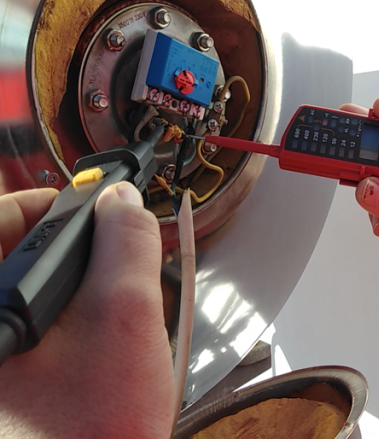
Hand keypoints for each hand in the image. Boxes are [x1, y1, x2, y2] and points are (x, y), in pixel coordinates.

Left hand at [0, 184, 173, 437]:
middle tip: (115, 277)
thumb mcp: (127, 320)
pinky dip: (66, 331)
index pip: (0, 220)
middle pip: (12, 261)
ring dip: (74, 300)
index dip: (54, 204)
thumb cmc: (93, 433)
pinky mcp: (7, 387)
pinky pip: (30, 336)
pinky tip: (95, 358)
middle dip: (73, 261)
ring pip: (26, 300)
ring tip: (110, 331)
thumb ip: (127, 245)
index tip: (99, 212)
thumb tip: (122, 202)